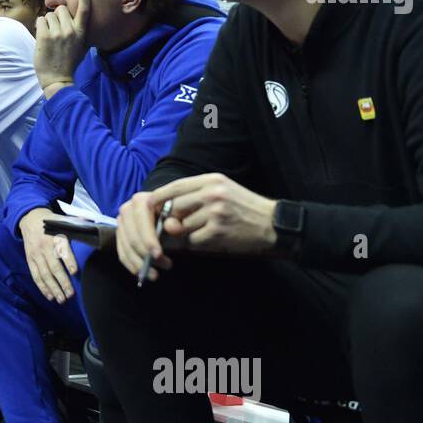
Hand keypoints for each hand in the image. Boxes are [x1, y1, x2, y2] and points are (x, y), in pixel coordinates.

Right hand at [19, 208, 78, 302]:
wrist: (29, 218)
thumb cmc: (50, 221)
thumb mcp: (62, 219)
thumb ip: (76, 223)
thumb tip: (90, 223)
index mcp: (55, 236)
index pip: (62, 250)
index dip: (68, 261)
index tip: (75, 272)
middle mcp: (44, 246)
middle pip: (54, 267)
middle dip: (62, 281)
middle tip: (71, 294)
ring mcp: (36, 255)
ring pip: (44, 274)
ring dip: (53, 288)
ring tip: (62, 299)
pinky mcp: (30, 260)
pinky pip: (35, 276)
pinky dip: (42, 287)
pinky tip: (50, 296)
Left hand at [33, 0, 89, 93]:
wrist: (57, 79)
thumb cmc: (69, 62)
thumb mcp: (82, 46)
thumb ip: (79, 30)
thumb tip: (73, 16)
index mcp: (81, 32)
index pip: (84, 10)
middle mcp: (70, 30)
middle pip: (61, 9)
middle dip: (57, 17)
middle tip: (56, 31)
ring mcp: (57, 33)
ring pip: (49, 15)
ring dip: (47, 23)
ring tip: (49, 37)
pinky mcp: (44, 36)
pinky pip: (40, 20)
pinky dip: (39, 27)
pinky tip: (42, 38)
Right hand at [114, 191, 172, 279]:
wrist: (170, 211)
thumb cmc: (178, 213)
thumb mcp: (181, 214)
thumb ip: (178, 220)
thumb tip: (171, 227)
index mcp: (141, 201)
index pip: (141, 223)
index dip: (149, 240)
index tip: (158, 255)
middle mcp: (127, 209)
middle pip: (132, 238)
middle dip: (146, 255)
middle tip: (165, 266)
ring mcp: (121, 222)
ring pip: (126, 248)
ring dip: (139, 264)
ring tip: (155, 274)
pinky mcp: (120, 233)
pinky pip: (122, 252)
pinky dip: (131, 264)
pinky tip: (142, 273)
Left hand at [153, 173, 277, 254]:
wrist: (272, 223)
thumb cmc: (244, 207)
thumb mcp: (222, 191)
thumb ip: (195, 198)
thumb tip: (167, 215)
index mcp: (211, 180)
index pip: (176, 186)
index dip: (160, 197)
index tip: (150, 205)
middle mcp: (212, 193)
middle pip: (175, 207)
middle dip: (174, 218)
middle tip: (182, 224)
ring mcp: (215, 212)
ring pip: (183, 225)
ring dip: (188, 232)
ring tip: (206, 229)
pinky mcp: (218, 230)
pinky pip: (193, 239)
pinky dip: (198, 242)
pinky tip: (212, 238)